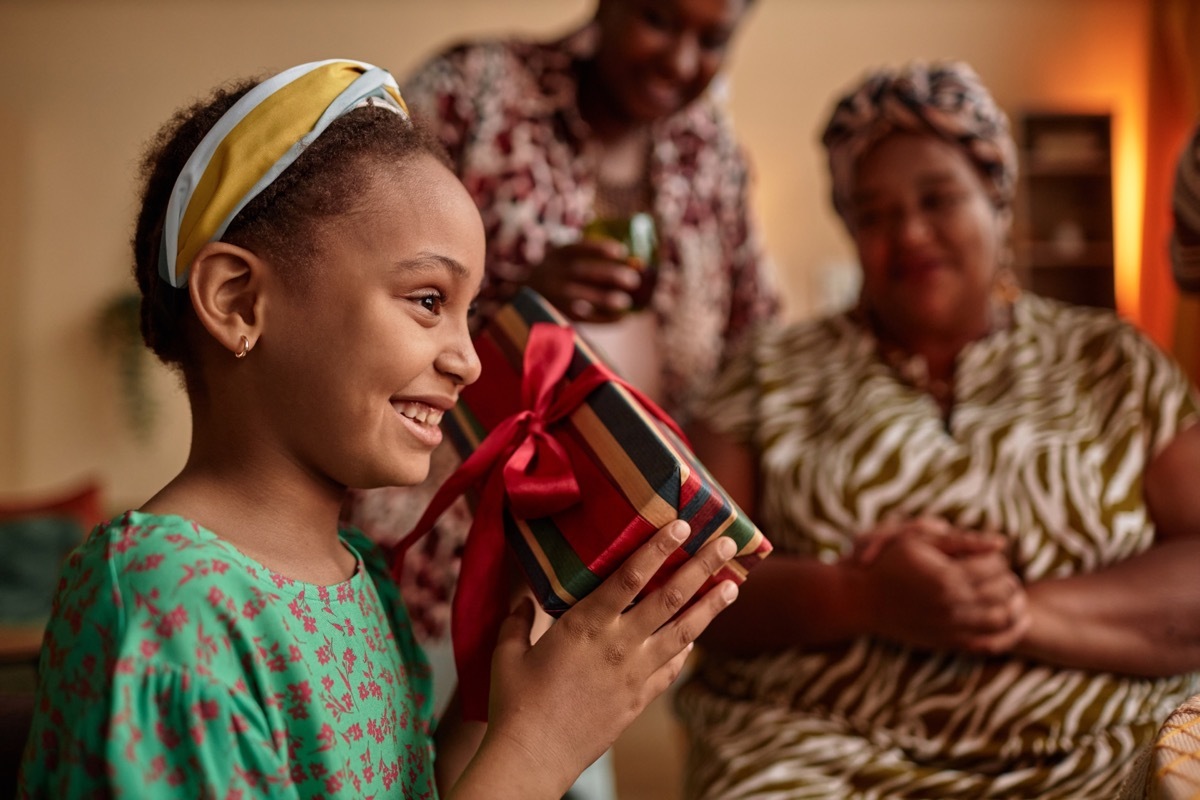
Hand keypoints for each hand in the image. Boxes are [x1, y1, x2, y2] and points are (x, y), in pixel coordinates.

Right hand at [479, 522, 738, 794]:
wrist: (534, 756)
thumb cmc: (515, 704)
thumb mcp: (507, 654)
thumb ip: (516, 622)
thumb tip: (521, 601)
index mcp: (585, 624)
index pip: (630, 576)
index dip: (658, 548)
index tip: (680, 525)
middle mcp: (618, 644)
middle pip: (669, 597)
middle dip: (701, 568)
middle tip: (725, 544)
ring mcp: (634, 673)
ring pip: (683, 632)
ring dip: (710, 607)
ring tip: (734, 586)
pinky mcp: (640, 699)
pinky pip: (672, 668)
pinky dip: (687, 649)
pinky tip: (697, 639)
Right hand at [526, 239, 642, 322]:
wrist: (522, 293)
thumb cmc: (554, 272)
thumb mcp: (560, 256)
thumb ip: (583, 254)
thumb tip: (628, 258)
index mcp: (557, 254)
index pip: (579, 247)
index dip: (601, 249)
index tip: (623, 251)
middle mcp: (554, 273)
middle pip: (583, 272)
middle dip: (610, 275)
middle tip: (634, 280)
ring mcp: (554, 295)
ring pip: (581, 297)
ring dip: (605, 300)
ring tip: (626, 302)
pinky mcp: (559, 314)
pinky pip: (583, 318)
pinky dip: (603, 319)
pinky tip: (621, 318)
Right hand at [854, 521, 1028, 654]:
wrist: (861, 600)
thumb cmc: (888, 563)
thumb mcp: (918, 540)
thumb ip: (961, 541)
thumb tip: (1001, 542)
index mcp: (947, 577)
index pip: (995, 565)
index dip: (996, 556)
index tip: (986, 554)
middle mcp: (953, 605)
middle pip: (1004, 590)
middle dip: (1007, 578)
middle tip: (996, 572)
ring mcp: (952, 627)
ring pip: (1005, 618)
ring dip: (1014, 603)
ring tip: (1007, 593)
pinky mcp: (950, 643)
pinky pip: (993, 644)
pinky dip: (1010, 633)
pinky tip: (1014, 619)